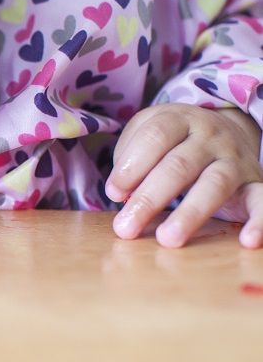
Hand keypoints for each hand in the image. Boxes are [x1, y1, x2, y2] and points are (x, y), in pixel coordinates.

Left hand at [105, 104, 262, 247]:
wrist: (227, 130)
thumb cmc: (172, 140)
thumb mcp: (146, 133)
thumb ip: (129, 157)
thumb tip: (120, 194)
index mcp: (180, 120)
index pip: (155, 137)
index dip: (131, 166)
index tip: (113, 193)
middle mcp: (211, 137)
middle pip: (178, 166)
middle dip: (149, 199)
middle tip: (125, 228)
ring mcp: (235, 160)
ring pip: (214, 184)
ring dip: (189, 214)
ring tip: (167, 239)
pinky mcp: (255, 183)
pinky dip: (261, 222)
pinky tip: (247, 241)